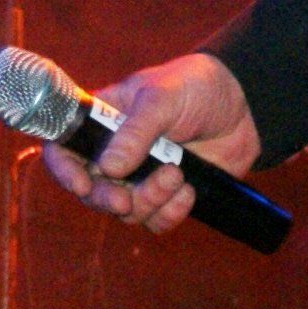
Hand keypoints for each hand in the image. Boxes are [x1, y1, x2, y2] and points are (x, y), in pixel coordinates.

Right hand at [39, 52, 262, 234]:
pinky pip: (156, 221)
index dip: (63, 169)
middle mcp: (116, 153)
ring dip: (149, 201)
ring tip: (177, 175)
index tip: (81, 183)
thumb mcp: (162, 98)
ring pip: (126, 211)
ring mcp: (142, 176)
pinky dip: (170, 213)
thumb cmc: (195, 87)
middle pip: (92, 190)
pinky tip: (189, 190)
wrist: (244, 106)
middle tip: (126, 199)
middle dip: (107, 199)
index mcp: (103, 122)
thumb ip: (135, 131)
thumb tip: (107, 168)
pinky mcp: (168, 195)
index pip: (65, 147)